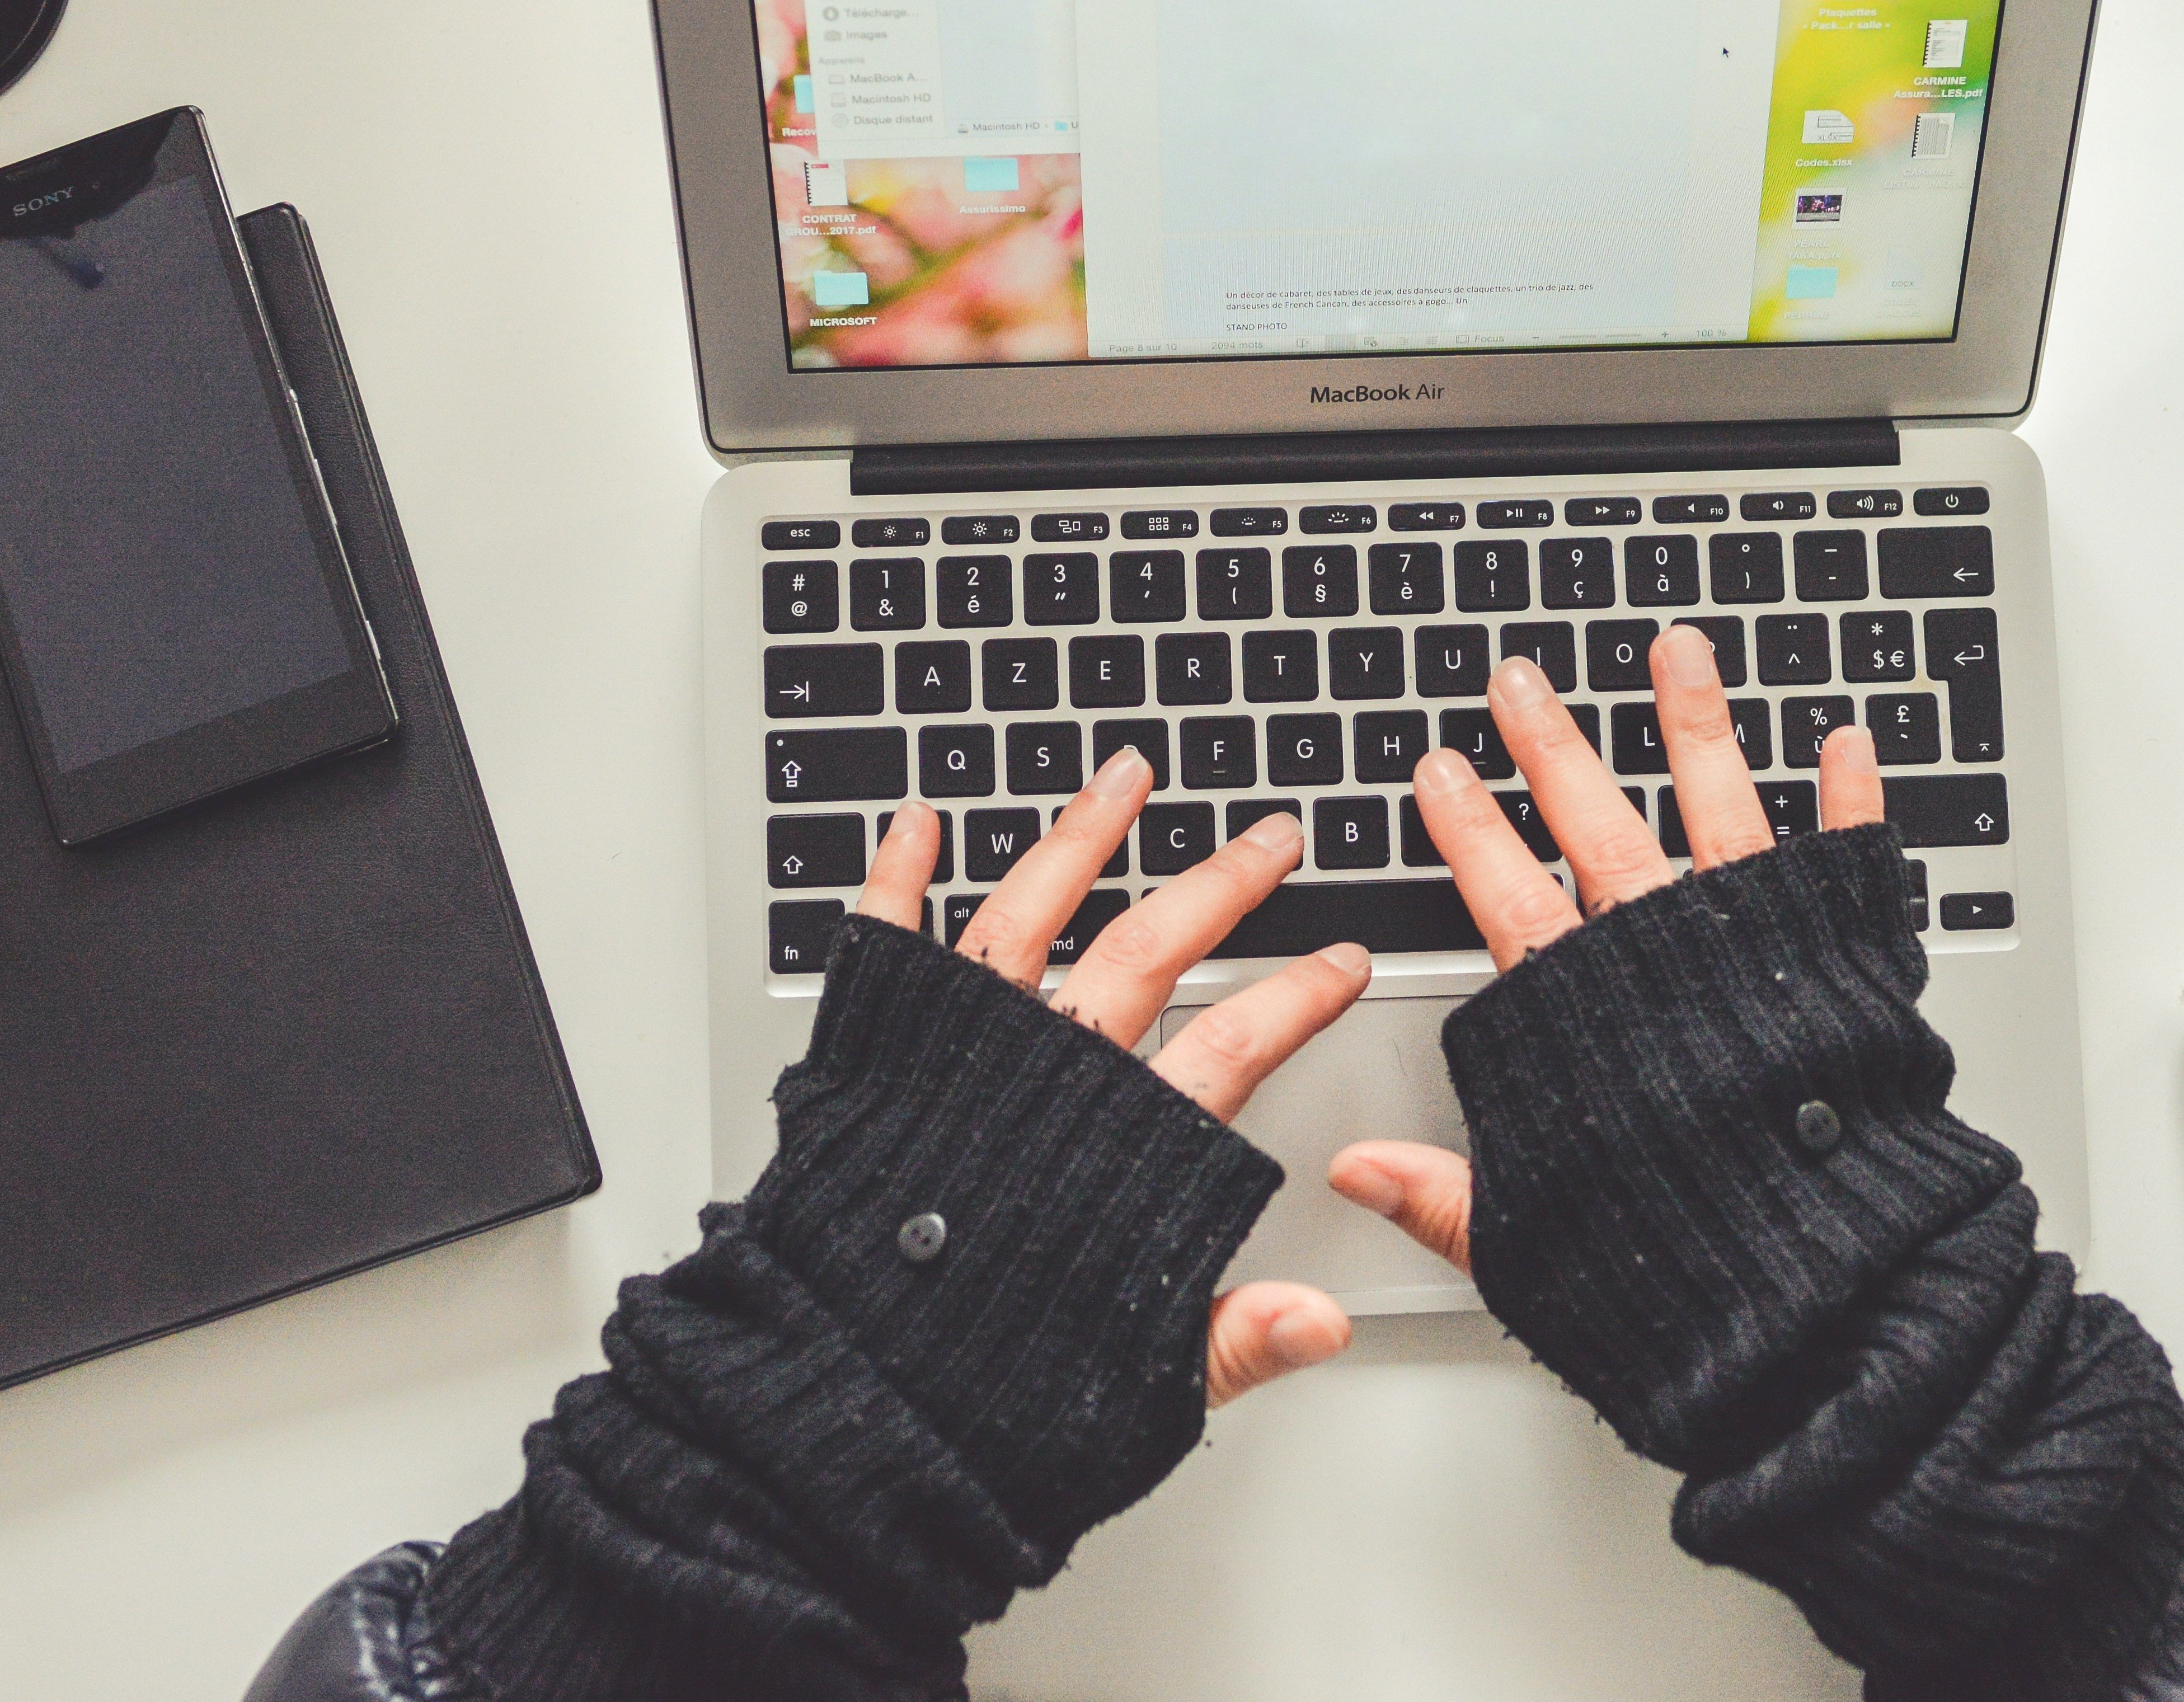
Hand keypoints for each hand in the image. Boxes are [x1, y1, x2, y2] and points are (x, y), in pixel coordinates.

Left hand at [855, 748, 1367, 1406]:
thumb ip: (1233, 1338)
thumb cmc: (975, 1397)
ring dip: (1082, 836)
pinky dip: (899, 873)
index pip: (1235, 1046)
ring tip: (1124, 775)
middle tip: (1269, 838)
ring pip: (1032, 912)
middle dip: (1219, 884)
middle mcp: (1042, 1082)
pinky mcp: (875, 1054)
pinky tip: (919, 819)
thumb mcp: (1135, 1387)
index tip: (1340, 957)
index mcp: (1116, 1152)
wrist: (843, 1408)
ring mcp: (958, 1055)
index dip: (1297, 997)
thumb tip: (1323, 1319)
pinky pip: (887, 941)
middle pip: (1148, 950)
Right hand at [1327, 623, 1884, 1273]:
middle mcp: (1666, 963)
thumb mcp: (1531, 1243)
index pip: (1502, 893)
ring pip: (1718, 808)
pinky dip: (1850, 800)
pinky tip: (1844, 740)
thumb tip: (1357, 1172)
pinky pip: (1849, 866)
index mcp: (1582, 1019)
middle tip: (1522, 682)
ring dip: (1695, 722)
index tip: (1442, 770)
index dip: (1466, 828)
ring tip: (1678, 650)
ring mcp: (1758, 953)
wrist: (1835, 1303)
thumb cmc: (1688, 1276)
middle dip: (1551, 744)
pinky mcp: (1847, 971)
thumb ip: (1442, 1194)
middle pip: (1595, 824)